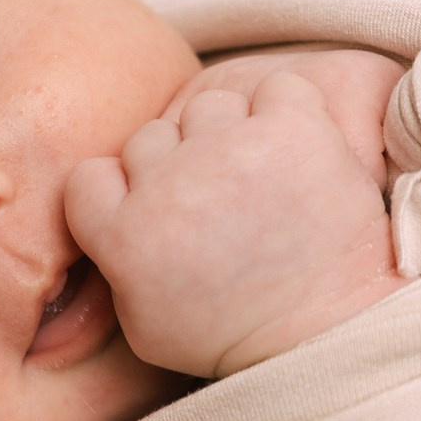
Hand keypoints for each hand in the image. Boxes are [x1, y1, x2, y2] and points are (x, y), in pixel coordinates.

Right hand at [65, 66, 405, 378]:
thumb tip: (101, 218)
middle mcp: (168, 187)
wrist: (330, 330)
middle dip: (182, 164)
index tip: (158, 210)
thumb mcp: (144, 327)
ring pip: (209, 105)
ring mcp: (229, 151)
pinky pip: (276, 87)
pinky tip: (294, 153)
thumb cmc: (237, 333)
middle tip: (222, 204)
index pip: (90, 175)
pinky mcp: (291, 130)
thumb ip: (111, 266)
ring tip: (261, 179)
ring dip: (231, 134)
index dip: (124, 190)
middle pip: (153, 135)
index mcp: (123, 237)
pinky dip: (287, 111)